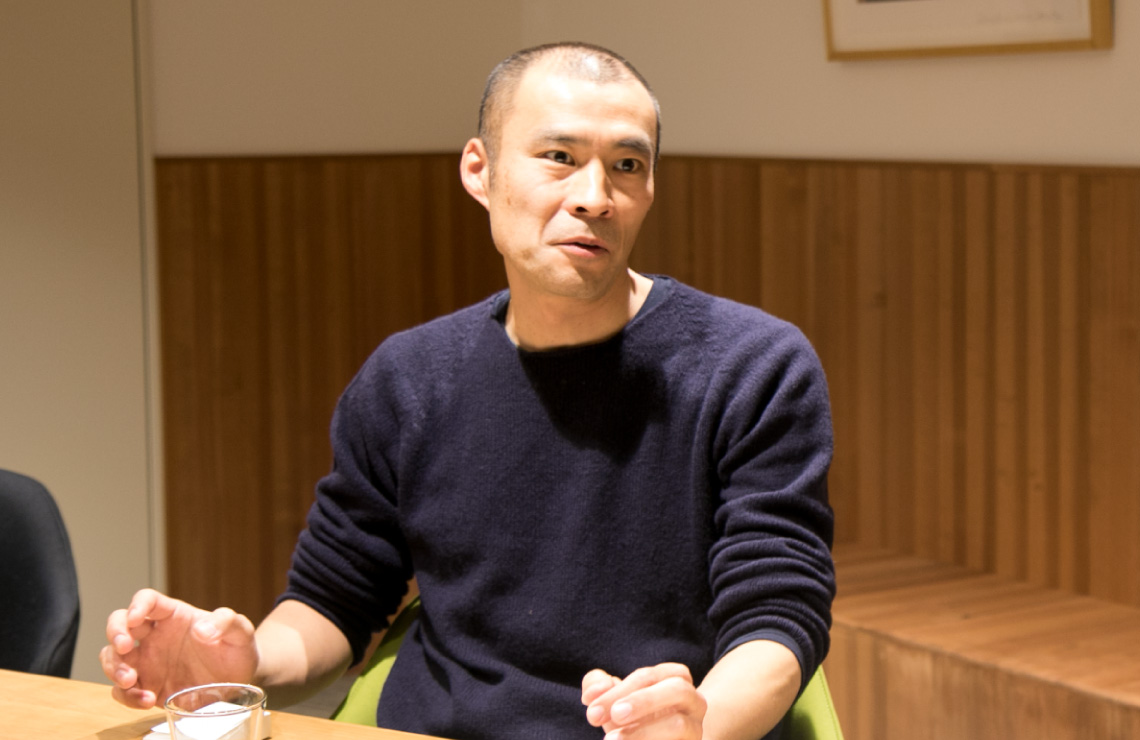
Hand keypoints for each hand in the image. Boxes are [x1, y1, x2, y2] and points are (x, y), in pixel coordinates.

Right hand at [100, 589, 257, 708]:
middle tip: (125, 648)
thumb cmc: (237, 649)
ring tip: (131, 681)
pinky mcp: (147, 686)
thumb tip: (201, 630)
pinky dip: (127, 696)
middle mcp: (154, 636)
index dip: (137, 605)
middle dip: (115, 633)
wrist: (238, 682)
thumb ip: (226, 622)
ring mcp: (147, 662)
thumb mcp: (240, 631)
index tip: (135, 617)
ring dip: (114, 668)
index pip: (147, 600)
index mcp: (173, 615)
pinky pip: (123, 691)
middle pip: (119, 624)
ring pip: (112, 657)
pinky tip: (147, 700)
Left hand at [582, 663, 706, 738]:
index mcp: (676, 678)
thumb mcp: (614, 700)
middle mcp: (694, 701)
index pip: (649, 677)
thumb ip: (598, 686)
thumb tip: (593, 692)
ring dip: (643, 732)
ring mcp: (697, 728)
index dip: (618, 691)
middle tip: (614, 715)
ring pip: (679, 724)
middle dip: (642, 701)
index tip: (591, 710)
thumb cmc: (634, 720)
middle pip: (677, 690)